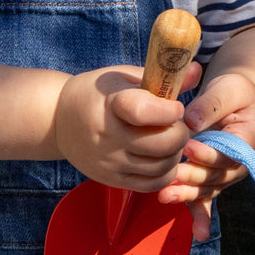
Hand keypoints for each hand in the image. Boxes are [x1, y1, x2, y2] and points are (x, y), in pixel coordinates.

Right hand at [54, 62, 201, 188]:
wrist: (58, 121)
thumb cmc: (98, 94)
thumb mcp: (123, 77)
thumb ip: (161, 77)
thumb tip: (197, 70)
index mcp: (110, 105)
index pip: (142, 111)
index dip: (168, 110)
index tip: (175, 107)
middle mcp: (108, 137)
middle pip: (162, 144)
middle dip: (180, 133)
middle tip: (176, 125)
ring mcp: (111, 162)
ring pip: (162, 166)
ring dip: (175, 153)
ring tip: (169, 140)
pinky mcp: (114, 180)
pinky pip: (153, 184)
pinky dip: (166, 172)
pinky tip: (162, 157)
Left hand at [158, 71, 254, 240]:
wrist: (241, 103)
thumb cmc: (235, 92)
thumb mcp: (229, 87)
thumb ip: (211, 103)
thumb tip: (190, 121)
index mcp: (250, 140)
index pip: (230, 153)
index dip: (211, 153)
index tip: (189, 147)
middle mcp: (242, 163)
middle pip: (217, 175)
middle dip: (193, 176)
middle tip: (171, 173)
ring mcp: (228, 175)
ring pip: (208, 189)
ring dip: (187, 195)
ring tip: (164, 196)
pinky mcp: (214, 180)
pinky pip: (207, 200)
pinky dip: (202, 216)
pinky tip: (199, 234)